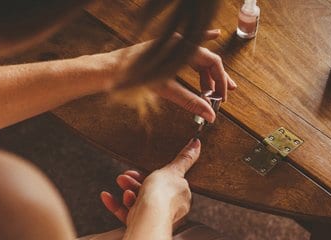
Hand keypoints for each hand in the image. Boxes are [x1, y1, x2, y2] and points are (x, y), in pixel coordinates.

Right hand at [100, 138, 200, 227]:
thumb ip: (184, 158)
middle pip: (150, 192)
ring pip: (138, 202)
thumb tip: (197, 142)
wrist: (149, 220)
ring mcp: (154, 219)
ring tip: (119, 183)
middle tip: (123, 176)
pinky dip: (115, 204)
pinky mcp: (140, 227)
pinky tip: (105, 196)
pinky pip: (126, 213)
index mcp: (181, 196)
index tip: (136, 170)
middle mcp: (169, 209)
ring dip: (127, 191)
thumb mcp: (172, 170)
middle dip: (135, 182)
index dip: (150, 174)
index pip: (165, 182)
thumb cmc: (163, 196)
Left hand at [112, 30, 237, 122]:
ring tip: (210, 90)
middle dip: (217, 78)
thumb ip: (189, 101)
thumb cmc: (132, 76)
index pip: (213, 62)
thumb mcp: (164, 90)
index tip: (221, 98)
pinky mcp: (163, 48)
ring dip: (206, 73)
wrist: (108, 70)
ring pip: (198, 57)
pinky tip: (214, 34)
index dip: (220, 81)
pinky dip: (202, 43)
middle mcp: (179, 42)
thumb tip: (209, 114)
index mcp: (182, 48)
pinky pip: (188, 46)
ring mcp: (171, 44)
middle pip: (208, 59)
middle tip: (223, 96)